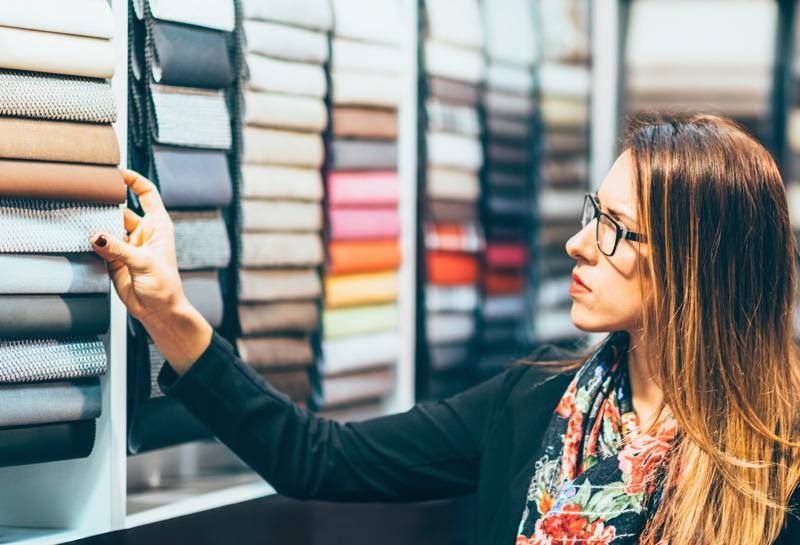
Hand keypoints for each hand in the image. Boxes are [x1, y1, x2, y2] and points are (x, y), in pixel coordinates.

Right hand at [91, 169, 211, 372]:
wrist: (159, 311)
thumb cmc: (165, 286)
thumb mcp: (144, 263)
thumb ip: (118, 248)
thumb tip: (96, 235)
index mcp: (158, 225)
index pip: (147, 194)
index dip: (134, 180)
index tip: (117, 172)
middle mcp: (142, 232)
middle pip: (120, 209)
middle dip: (105, 204)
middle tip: (86, 197)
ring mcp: (127, 245)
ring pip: (106, 227)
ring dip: (95, 225)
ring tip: (79, 218)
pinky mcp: (114, 259)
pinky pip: (99, 245)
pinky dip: (90, 242)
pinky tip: (79, 238)